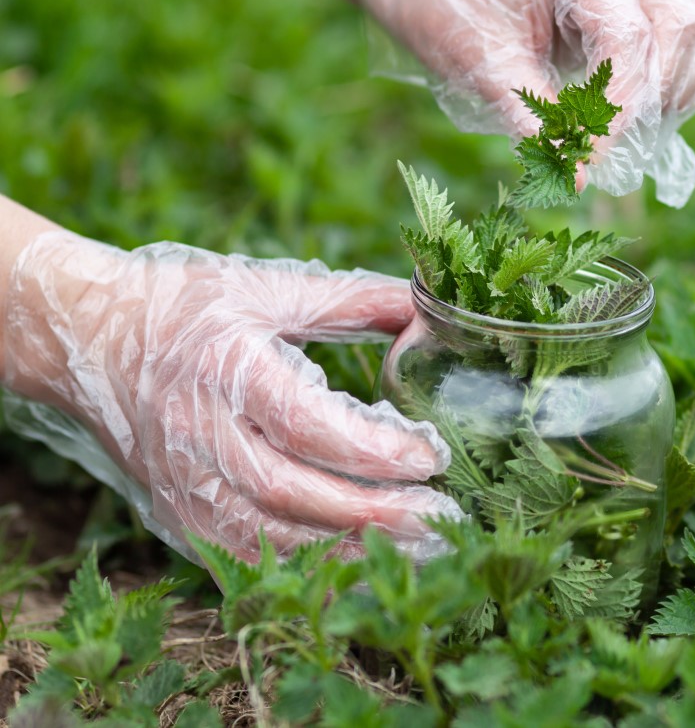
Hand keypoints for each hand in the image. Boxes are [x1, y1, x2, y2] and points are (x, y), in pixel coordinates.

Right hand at [1, 231, 460, 562]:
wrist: (89, 340)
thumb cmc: (186, 308)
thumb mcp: (268, 288)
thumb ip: (351, 300)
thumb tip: (428, 307)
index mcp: (226, 369)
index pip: (305, 423)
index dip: (372, 449)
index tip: (431, 455)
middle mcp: (199, 434)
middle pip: (290, 491)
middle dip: (372, 513)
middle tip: (441, 516)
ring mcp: (181, 483)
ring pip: (267, 536)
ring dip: (345, 550)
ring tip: (417, 548)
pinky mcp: (175, 515)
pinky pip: (242, 557)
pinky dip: (302, 570)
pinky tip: (356, 568)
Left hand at [354, 0, 694, 206]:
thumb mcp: (478, 59)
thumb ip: (532, 114)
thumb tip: (574, 174)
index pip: (629, 38)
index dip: (616, 110)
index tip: (586, 161)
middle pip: (687, 26)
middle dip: (656, 97)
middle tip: (606, 143)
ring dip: (675, 88)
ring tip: (622, 128)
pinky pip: (690, 32)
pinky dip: (672, 78)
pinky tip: (630, 107)